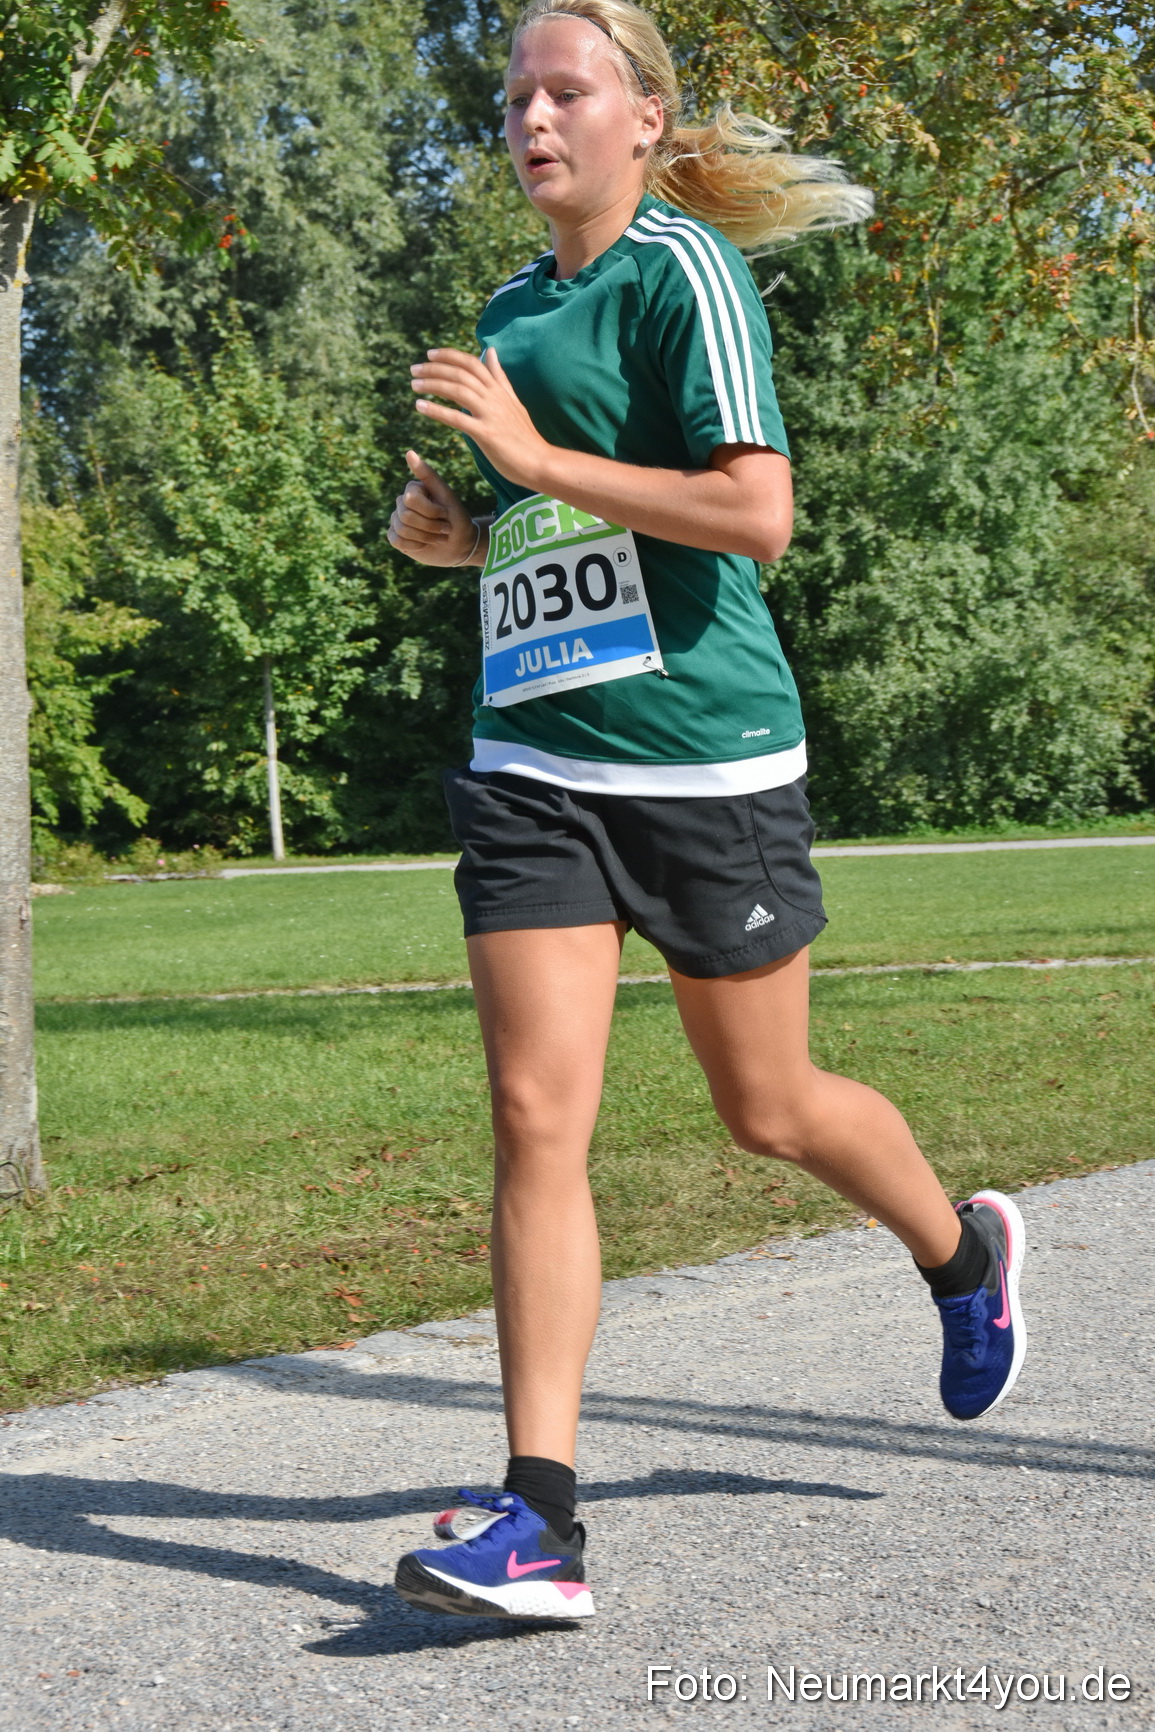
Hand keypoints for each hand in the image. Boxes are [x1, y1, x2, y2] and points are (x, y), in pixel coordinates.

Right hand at [387, 450, 479, 566]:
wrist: (461, 544)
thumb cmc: (456, 518)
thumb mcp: (446, 495)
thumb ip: (428, 475)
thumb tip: (409, 452)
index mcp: (413, 489)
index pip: (411, 499)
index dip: (431, 511)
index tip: (446, 514)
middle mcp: (403, 502)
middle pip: (406, 516)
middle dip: (430, 527)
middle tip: (445, 529)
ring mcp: (398, 520)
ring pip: (402, 529)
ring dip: (426, 537)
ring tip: (439, 538)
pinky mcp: (397, 537)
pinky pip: (396, 541)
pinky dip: (414, 545)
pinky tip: (425, 545)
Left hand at [411, 348, 553, 491]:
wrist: (540, 462)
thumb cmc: (525, 436)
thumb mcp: (513, 401)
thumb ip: (499, 377)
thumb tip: (490, 352)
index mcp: (499, 390)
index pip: (472, 363)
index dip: (450, 355)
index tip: (430, 354)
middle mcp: (494, 398)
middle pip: (461, 374)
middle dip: (434, 368)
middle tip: (414, 368)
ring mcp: (490, 415)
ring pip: (457, 390)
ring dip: (432, 385)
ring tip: (413, 385)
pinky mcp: (486, 434)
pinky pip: (457, 418)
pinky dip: (436, 411)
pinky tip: (420, 407)